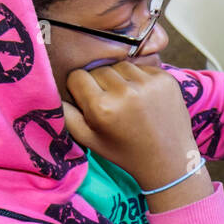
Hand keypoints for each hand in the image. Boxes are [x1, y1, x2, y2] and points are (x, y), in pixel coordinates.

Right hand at [61, 62, 199, 191]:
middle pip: (98, 69)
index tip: (87, 100)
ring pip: (120, 65)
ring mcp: (150, 83)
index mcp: (102, 107)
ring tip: (126, 99)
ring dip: (119, 77)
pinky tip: (143, 96)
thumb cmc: (124, 151)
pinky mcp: (167, 79)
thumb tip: (54, 91)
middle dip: (99, 83)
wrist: (169, 158)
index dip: (79, 88)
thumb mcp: (88, 139)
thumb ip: (66, 115)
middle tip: (109, 102)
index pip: (77, 76)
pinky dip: (139, 78)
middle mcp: (126, 91)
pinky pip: (142, 67)